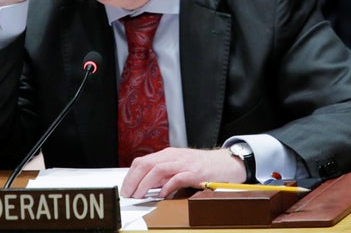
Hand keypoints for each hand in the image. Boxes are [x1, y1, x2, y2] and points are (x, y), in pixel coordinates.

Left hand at [119, 147, 244, 198]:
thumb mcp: (178, 165)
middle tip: (128, 194)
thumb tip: (145, 185)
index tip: (125, 188)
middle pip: (146, 164)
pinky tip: (161, 194)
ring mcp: (184, 164)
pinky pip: (177, 178)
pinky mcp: (195, 173)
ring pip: (158, 169)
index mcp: (167, 155)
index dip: (130, 176)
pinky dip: (167, 186)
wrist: (225, 163)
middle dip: (133, 180)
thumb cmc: (202, 166)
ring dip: (145, 184)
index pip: (142, 162)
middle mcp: (173, 157)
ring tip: (139, 195)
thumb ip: (163, 174)